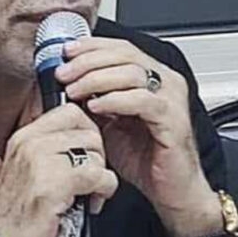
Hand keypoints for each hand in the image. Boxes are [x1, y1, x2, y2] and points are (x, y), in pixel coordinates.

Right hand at [0, 104, 118, 236]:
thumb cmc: (17, 213)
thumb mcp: (27, 168)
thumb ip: (49, 147)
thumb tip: (81, 135)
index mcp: (24, 136)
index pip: (70, 112)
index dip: (89, 131)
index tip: (89, 152)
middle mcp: (30, 144)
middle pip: (88, 131)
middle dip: (98, 156)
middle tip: (90, 176)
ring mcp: (39, 162)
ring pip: (95, 153)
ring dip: (101, 176)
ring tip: (88, 193)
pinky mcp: (52, 184)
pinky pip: (98, 176)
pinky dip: (104, 191)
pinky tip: (90, 203)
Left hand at [57, 37, 221, 236]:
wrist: (169, 190)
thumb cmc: (143, 157)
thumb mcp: (107, 121)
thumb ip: (91, 98)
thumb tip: (64, 82)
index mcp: (151, 77)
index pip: (120, 48)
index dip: (91, 46)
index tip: (65, 52)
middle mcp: (165, 82)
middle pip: (125, 54)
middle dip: (88, 61)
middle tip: (64, 73)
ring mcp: (172, 99)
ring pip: (132, 73)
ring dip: (96, 79)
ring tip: (74, 90)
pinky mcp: (174, 119)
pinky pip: (142, 100)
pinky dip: (115, 100)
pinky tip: (95, 107)